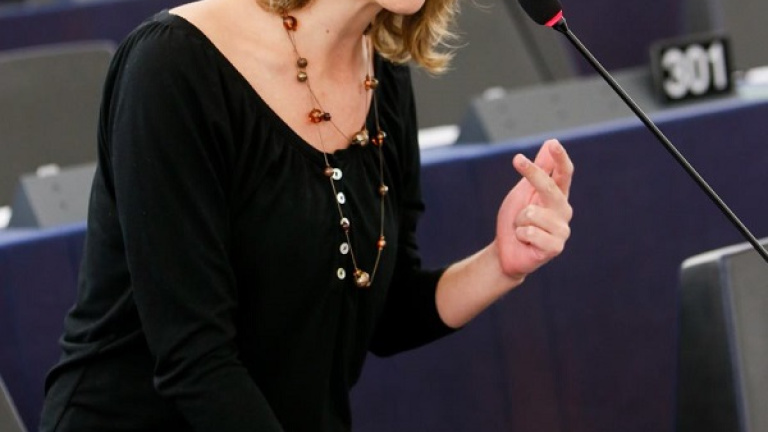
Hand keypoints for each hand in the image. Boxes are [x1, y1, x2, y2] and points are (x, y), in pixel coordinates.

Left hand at [495, 139, 573, 279]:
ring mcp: (562, 230)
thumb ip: (539, 170)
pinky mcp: (556, 247)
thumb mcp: (523, 192)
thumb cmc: (516, 221)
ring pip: (532, 213)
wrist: (506, 252)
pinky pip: (530, 232)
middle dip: (532, 174)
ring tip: (522, 229)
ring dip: (518, 221)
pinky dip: (520, 235)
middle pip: (549, 188)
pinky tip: (526, 242)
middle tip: (517, 159)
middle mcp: (563, 211)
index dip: (560, 158)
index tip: (553, 144)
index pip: (564, 174)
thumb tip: (550, 142)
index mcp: (558, 196)